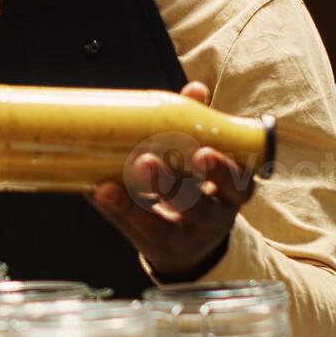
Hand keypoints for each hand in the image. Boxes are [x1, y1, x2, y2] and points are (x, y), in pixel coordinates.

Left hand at [87, 81, 256, 282]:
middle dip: (172, 186)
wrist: (193, 243)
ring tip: (109, 183)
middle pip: (199, 209)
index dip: (222, 171)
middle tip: (146, 161)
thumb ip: (201, 127)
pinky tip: (98, 191)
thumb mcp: (208, 163)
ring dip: (132, 203)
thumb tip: (196, 89)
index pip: (237, 185)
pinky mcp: (155, 247)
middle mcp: (213, 219)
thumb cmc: (201, 187)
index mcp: (233, 194)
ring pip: (161, 227)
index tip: (203, 152)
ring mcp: (182, 238)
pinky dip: (114, 209)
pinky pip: (132, 231)